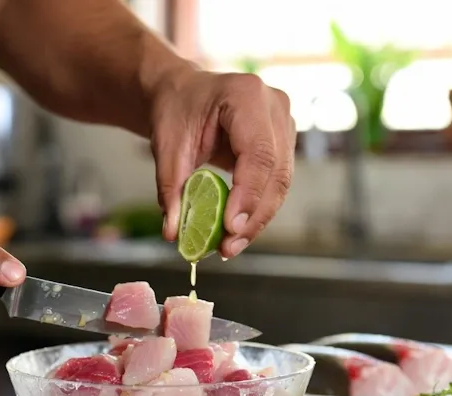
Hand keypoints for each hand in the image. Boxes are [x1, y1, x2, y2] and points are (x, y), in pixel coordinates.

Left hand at [150, 69, 295, 257]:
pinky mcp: (284, 142)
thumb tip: (173, 232)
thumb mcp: (166, 145)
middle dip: (254, 216)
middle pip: (276, 172)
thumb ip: (170, 187)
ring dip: (258, 219)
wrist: (184, 93)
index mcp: (246, 95)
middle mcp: (275, 107)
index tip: (230, 227)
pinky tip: (238, 231)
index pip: (258, 152)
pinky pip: (276, 183)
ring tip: (231, 246)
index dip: (248, 194)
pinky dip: (258, 209)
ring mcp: (285, 124)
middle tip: (229, 247)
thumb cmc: (176, 110)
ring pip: (282, 183)